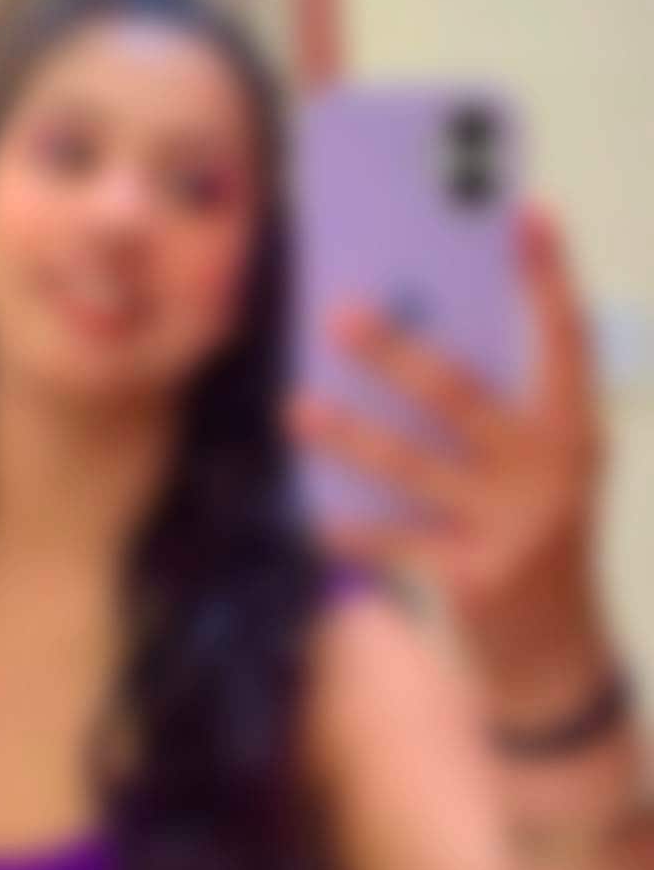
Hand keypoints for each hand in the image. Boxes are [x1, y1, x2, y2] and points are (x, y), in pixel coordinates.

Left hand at [288, 201, 613, 711]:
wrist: (556, 655)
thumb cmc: (530, 540)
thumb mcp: (531, 473)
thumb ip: (488, 419)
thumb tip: (402, 352)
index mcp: (573, 429)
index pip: (565, 339)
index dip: (548, 277)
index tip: (525, 214)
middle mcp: (552, 469)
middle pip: (462, 394)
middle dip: (395, 352)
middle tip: (337, 314)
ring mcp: (515, 524)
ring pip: (412, 465)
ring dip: (347, 436)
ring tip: (295, 410)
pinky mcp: (475, 576)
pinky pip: (395, 540)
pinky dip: (351, 529)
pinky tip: (312, 517)